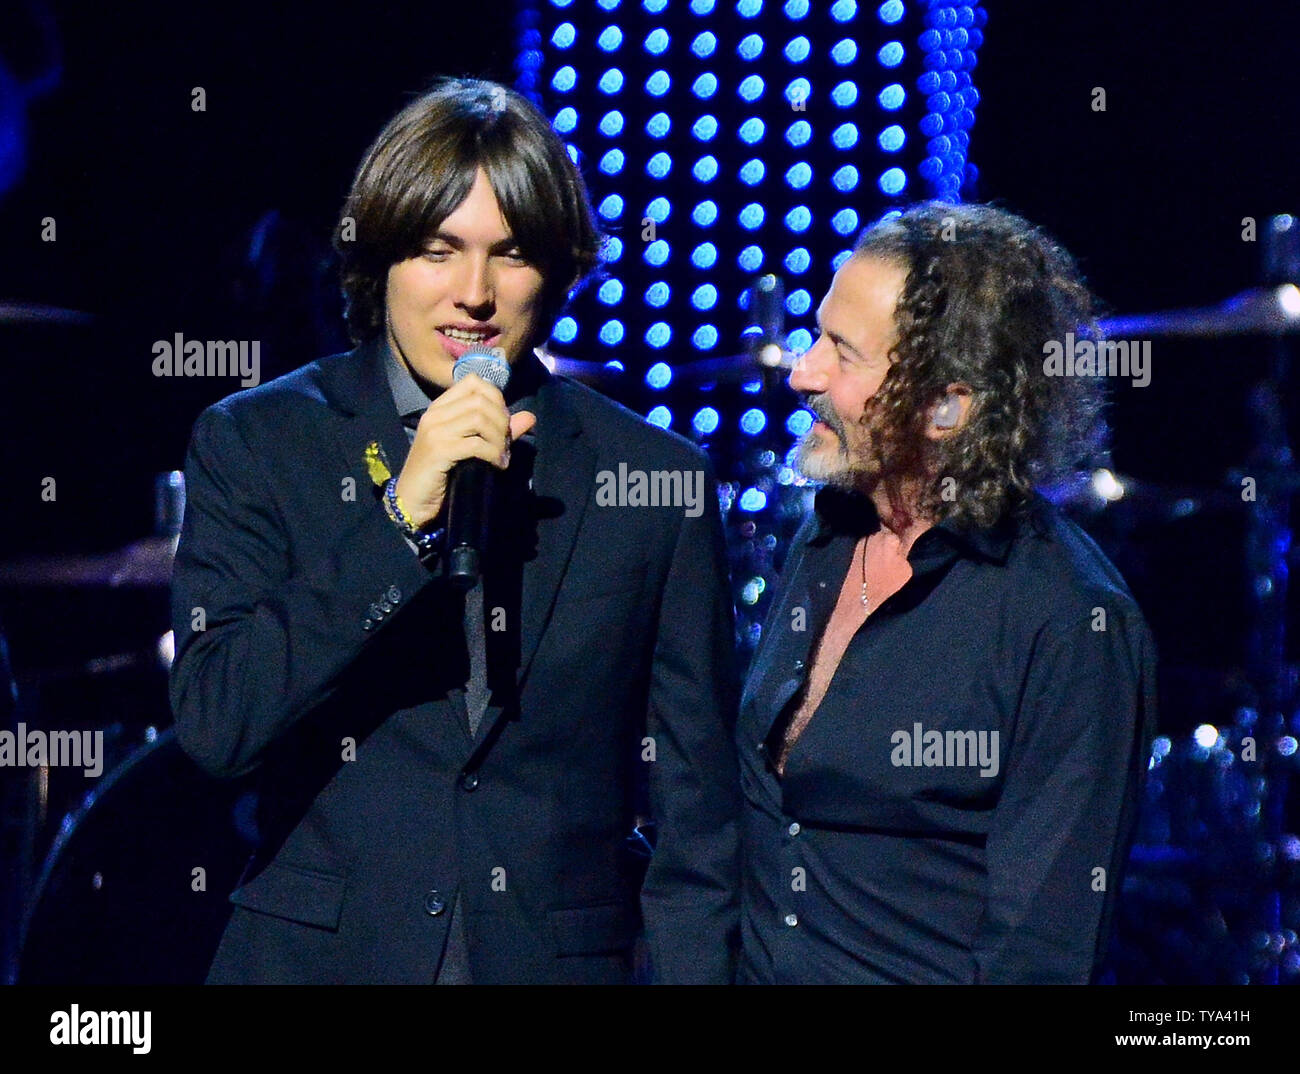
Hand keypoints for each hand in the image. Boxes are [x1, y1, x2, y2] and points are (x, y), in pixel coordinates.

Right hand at [393, 374, 536, 529]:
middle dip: (501, 421)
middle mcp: (435, 414)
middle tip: (506, 444)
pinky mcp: (439, 451)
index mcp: (440, 408)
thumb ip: (499, 430)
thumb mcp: (472, 447)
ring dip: (499, 438)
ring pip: (479, 418)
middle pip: (480, 400)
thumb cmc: (442, 474)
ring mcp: (435, 431)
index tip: (502, 422)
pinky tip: (497, 465)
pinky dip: (493, 453)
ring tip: (502, 456)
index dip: (496, 398)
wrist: (413, 501)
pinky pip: (475, 444)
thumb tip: (530, 417)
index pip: (473, 382)